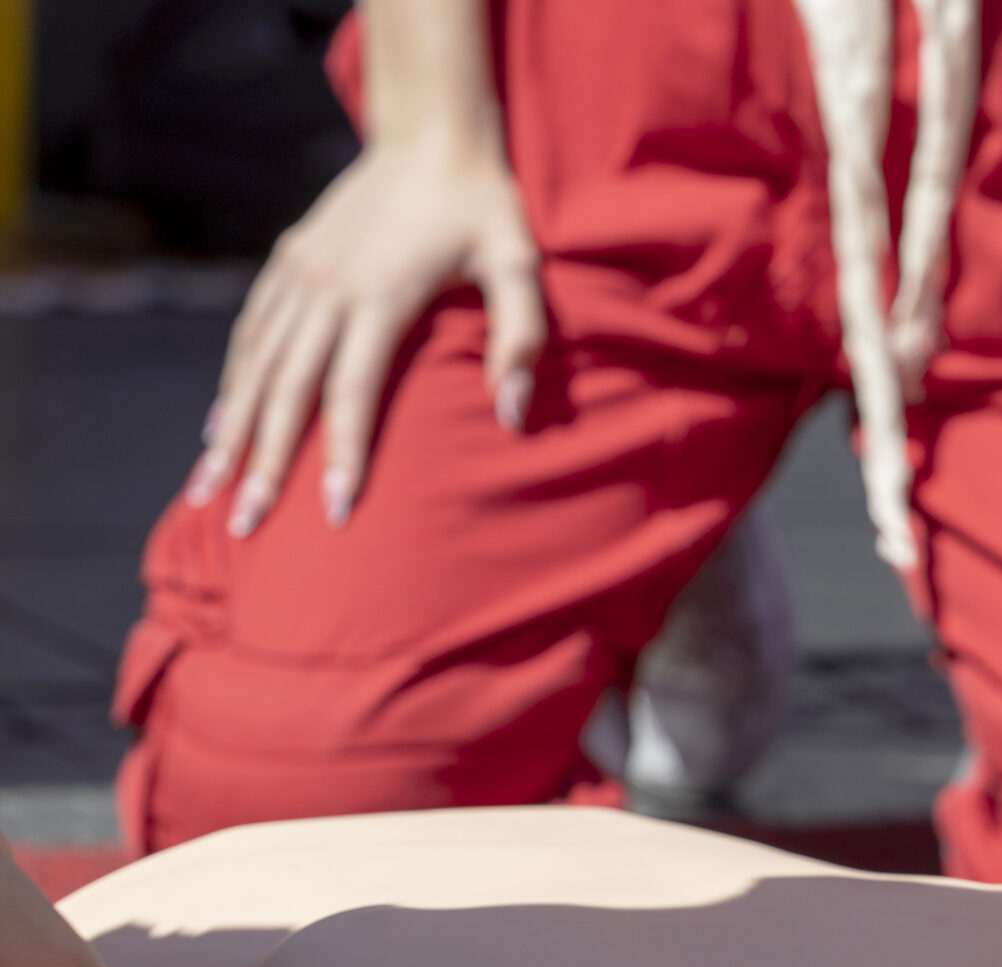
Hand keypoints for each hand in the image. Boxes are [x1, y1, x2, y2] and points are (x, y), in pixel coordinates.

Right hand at [186, 134, 544, 536]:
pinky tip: (218, 427)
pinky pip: (251, 333)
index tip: (333, 513)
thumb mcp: (520, 265)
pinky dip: (232, 382)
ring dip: (230, 431)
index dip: (342, 455)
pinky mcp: (289, 261)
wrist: (431, 133)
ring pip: (254, 365)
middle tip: (243, 526)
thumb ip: (522, 340)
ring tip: (207, 489)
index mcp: (380, 295)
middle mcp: (327, 287)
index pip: (351, 393)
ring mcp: (300, 273)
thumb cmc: (484, 206)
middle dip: (262, 463)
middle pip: (286, 390)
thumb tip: (513, 418)